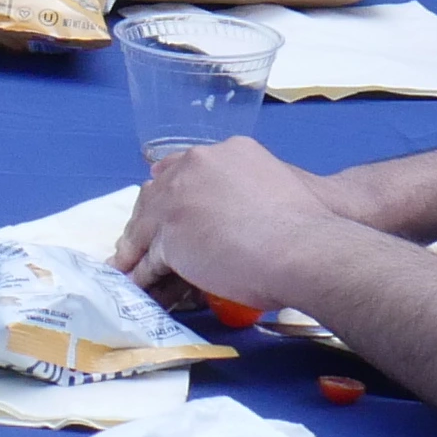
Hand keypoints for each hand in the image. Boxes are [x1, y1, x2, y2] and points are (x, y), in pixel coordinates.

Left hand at [115, 138, 363, 311]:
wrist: (305, 248)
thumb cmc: (306, 224)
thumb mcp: (274, 185)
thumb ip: (243, 188)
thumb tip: (230, 212)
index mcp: (224, 152)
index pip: (180, 168)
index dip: (169, 192)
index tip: (161, 208)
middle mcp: (195, 167)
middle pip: (155, 194)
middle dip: (146, 220)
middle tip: (139, 242)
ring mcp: (179, 200)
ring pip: (146, 226)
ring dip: (136, 249)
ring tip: (130, 269)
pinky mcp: (171, 237)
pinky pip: (149, 258)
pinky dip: (142, 273)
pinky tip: (140, 284)